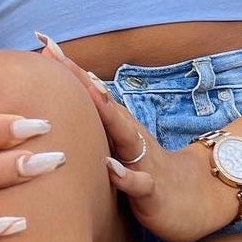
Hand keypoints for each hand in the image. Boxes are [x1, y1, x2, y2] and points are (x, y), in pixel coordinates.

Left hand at [41, 45, 237, 241]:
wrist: (197, 198)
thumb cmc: (146, 172)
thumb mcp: (117, 150)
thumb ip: (93, 131)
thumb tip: (59, 113)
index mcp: (118, 128)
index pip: (92, 94)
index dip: (68, 71)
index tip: (43, 42)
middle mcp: (130, 137)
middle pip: (104, 103)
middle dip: (80, 79)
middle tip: (54, 52)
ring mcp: (143, 162)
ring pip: (125, 134)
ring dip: (108, 113)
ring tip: (89, 91)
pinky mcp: (154, 192)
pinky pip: (141, 183)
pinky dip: (126, 177)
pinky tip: (110, 170)